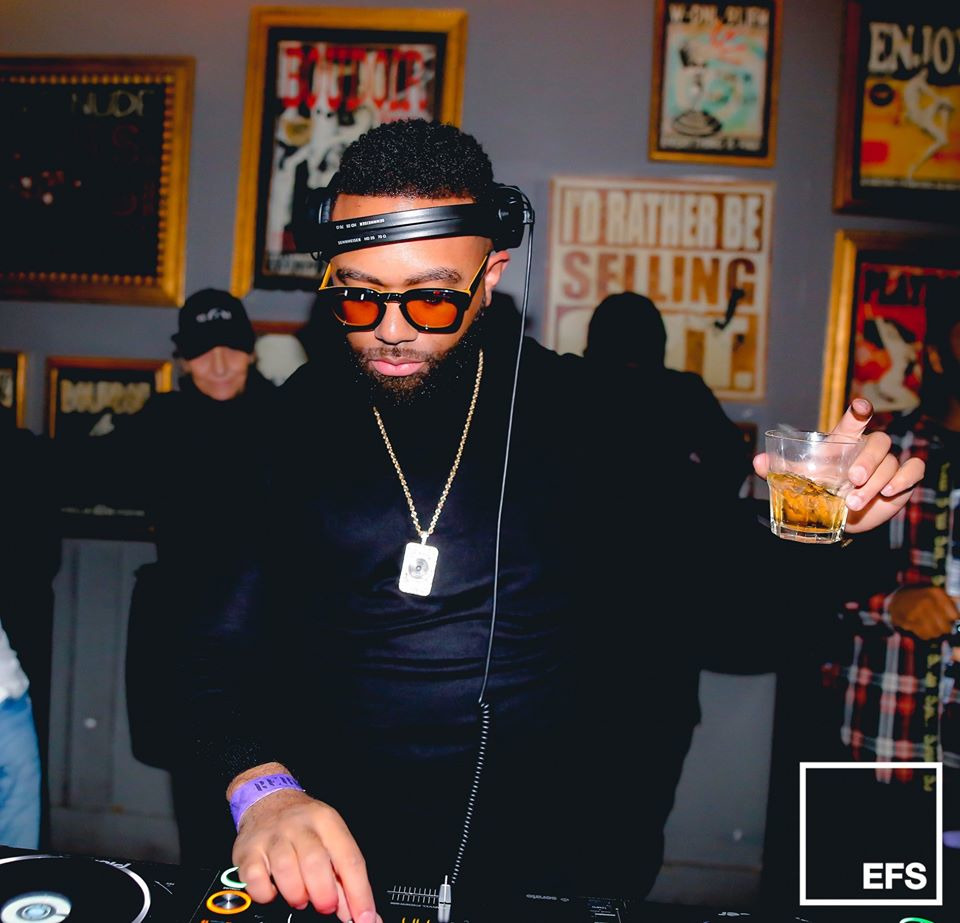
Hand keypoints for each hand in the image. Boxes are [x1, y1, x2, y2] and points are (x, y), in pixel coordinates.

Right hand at [233, 787, 378, 922]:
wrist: (268, 800)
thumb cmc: (304, 825)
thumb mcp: (330, 839)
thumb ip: (344, 878)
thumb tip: (363, 914)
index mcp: (327, 822)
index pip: (350, 859)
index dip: (359, 894)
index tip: (365, 918)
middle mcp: (300, 826)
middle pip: (316, 862)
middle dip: (325, 894)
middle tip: (327, 907)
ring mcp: (272, 836)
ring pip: (286, 869)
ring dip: (297, 894)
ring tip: (301, 898)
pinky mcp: (247, 851)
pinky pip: (255, 879)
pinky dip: (266, 894)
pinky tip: (274, 890)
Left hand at [753, 398, 924, 533]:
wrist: (837, 516)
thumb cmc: (819, 489)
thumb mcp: (798, 479)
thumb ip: (778, 469)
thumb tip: (758, 461)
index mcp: (845, 442)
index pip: (855, 420)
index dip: (859, 411)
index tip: (860, 407)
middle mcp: (868, 449)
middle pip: (878, 442)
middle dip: (867, 461)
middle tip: (851, 481)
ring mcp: (888, 463)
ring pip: (892, 462)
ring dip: (876, 482)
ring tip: (854, 502)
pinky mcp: (904, 479)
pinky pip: (914, 469)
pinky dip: (906, 478)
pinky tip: (891, 492)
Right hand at [889, 586, 958, 639]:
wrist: (898, 599)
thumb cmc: (922, 598)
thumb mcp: (937, 594)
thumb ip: (952, 601)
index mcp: (936, 593)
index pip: (955, 616)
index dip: (953, 619)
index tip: (949, 618)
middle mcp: (927, 602)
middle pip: (946, 627)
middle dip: (944, 628)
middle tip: (939, 624)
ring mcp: (917, 612)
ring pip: (935, 633)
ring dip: (934, 632)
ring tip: (930, 626)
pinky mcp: (909, 621)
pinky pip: (924, 635)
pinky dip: (924, 634)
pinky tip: (921, 627)